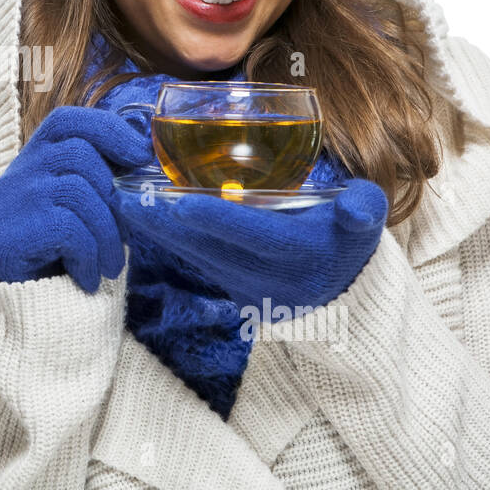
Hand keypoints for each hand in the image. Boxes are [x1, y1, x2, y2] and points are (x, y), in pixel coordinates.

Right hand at [0, 105, 153, 292]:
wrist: (34, 314)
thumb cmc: (67, 258)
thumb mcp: (86, 212)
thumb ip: (102, 181)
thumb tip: (144, 157)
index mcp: (34, 162)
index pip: (66, 121)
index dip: (107, 129)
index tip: (140, 154)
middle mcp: (14, 175)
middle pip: (77, 154)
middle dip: (112, 194)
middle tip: (125, 235)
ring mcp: (7, 203)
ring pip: (76, 191)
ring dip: (106, 233)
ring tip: (110, 266)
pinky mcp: (6, 236)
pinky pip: (66, 229)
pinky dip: (88, 255)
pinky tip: (87, 277)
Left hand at [114, 178, 388, 310]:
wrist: (346, 292)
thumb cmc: (349, 238)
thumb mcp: (366, 221)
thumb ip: (364, 209)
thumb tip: (356, 205)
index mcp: (303, 255)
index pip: (255, 236)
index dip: (218, 220)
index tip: (179, 202)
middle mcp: (271, 278)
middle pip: (212, 248)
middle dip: (168, 224)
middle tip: (128, 197)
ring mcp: (248, 288)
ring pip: (196, 257)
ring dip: (159, 232)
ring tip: (123, 202)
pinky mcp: (232, 289)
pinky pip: (195, 262)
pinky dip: (168, 240)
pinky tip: (140, 217)